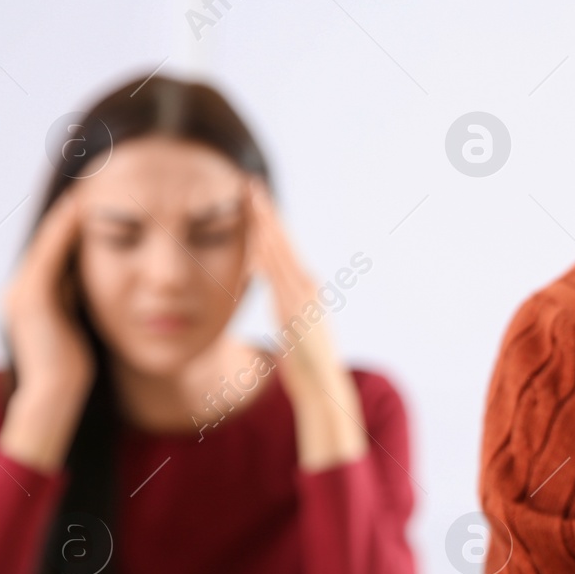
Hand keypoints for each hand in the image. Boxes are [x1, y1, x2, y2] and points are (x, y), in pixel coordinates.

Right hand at [0, 190, 94, 470]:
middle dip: (71, 213)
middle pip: (51, 241)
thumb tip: (113, 290)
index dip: (75, 227)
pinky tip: (86, 208)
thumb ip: (86, 307)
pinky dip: (67, 229)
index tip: (98, 201)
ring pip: (50, 241)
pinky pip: (53, 253)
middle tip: (93, 183)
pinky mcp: (31, 298)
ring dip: (69, 213)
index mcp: (31, 298)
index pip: (56, 253)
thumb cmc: (76, 374)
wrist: (56, 400)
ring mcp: (21, 292)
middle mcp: (19, 290)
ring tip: (90, 187)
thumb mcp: (83, 331)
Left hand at [244, 180, 365, 468]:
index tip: (256, 201)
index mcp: (306, 290)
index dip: (269, 223)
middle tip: (251, 183)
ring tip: (250, 199)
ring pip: (280, 253)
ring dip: (264, 225)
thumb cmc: (308, 367)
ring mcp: (303, 298)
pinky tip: (254, 239)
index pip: (284, 249)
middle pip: (283, 242)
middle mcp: (307, 288)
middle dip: (266, 212)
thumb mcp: (297, 333)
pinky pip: (277, 278)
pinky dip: (266, 256)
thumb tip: (284, 306)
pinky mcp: (296, 310)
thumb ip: (291, 313)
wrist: (324, 389)